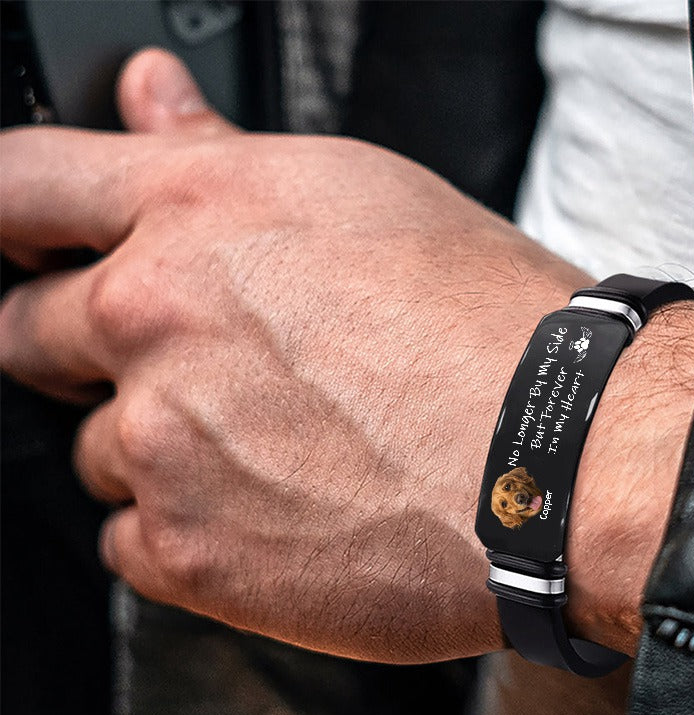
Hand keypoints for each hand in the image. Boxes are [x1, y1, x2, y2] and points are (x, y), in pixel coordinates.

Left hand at [0, 50, 693, 662]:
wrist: (560, 461)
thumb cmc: (493, 334)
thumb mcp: (366, 205)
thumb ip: (224, 160)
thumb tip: (153, 100)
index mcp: (197, 217)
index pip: (18, 188)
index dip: (7, 219)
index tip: (21, 247)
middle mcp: (156, 321)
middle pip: (31, 335)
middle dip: (91, 352)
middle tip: (194, 376)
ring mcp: (163, 446)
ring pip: (100, 453)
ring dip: (162, 455)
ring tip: (277, 461)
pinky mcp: (190, 556)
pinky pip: (132, 544)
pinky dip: (185, 536)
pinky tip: (274, 521)